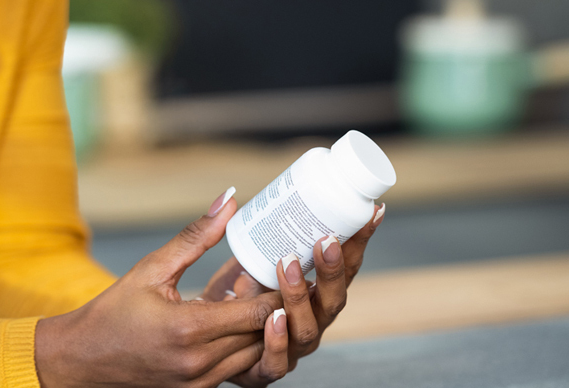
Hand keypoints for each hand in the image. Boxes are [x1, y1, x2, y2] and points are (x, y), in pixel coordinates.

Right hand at [35, 191, 287, 387]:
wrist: (83, 359)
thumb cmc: (113, 311)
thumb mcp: (151, 268)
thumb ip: (195, 237)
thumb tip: (229, 201)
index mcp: (188, 329)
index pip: (257, 312)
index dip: (281, 289)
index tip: (292, 267)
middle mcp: (199, 362)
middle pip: (263, 334)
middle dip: (279, 306)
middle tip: (289, 277)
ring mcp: (200, 383)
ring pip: (256, 355)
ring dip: (265, 327)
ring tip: (264, 295)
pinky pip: (238, 368)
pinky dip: (245, 344)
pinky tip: (238, 320)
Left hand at [200, 203, 386, 385]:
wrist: (198, 343)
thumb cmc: (227, 301)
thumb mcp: (241, 263)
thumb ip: (247, 239)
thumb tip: (233, 199)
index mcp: (313, 297)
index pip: (344, 269)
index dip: (359, 242)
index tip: (371, 211)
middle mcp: (309, 323)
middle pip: (334, 300)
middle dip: (334, 270)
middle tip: (326, 240)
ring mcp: (290, 350)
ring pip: (307, 329)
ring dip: (300, 296)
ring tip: (288, 266)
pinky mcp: (262, 372)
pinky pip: (276, 362)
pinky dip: (276, 340)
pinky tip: (274, 318)